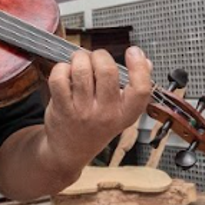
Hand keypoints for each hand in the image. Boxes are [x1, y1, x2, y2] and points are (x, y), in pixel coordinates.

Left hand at [40, 46, 152, 171]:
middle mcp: (106, 114)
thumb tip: (145, 62)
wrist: (70, 151)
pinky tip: (65, 73)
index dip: (139, 66)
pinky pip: (59, 78)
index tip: (133, 52)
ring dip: (79, 58)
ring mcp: (82, 112)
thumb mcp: (121, 113)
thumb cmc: (96, 127)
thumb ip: (134, 88)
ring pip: (81, 70)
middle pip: (107, 70)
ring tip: (78, 63)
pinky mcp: (62, 108)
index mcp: (126, 114)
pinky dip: (61, 68)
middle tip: (94, 59)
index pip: (141, 89)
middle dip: (99, 55)